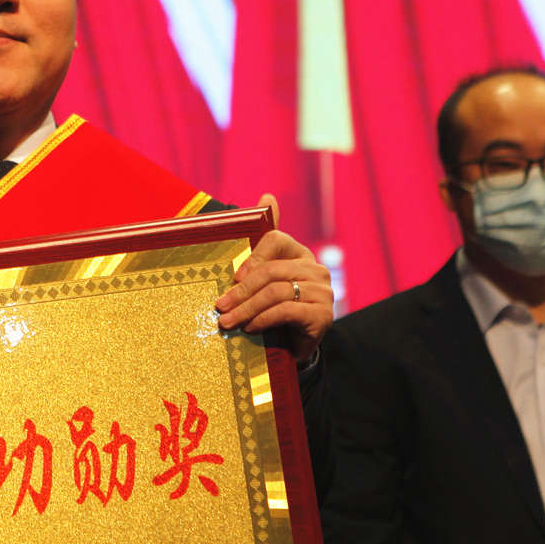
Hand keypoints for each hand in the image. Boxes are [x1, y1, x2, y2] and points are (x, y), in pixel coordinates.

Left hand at [215, 194, 334, 363]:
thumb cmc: (274, 309)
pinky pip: (287, 311)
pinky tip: (250, 328)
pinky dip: (263, 319)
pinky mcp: (323, 315)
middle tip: (221, 306)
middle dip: (241, 290)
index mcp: (300, 254)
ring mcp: (323, 292)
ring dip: (247, 308)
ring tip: (228, 321)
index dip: (252, 257)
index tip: (233, 277)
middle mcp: (315, 269)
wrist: (294, 347)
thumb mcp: (264, 279)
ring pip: (277, 292)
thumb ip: (261, 245)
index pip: (276, 239)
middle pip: (272, 270)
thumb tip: (267, 196)